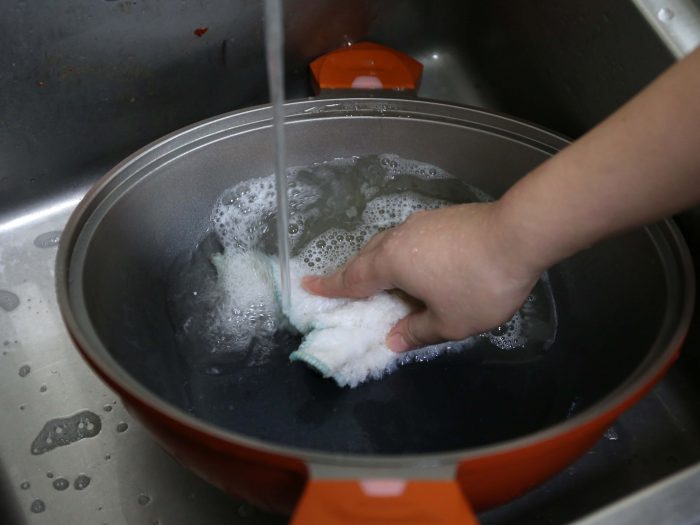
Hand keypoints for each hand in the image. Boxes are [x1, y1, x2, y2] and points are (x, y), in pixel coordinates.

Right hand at [302, 202, 542, 351]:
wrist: (520, 234)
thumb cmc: (479, 284)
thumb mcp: (450, 322)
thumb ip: (418, 332)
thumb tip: (394, 340)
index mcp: (392, 263)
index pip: (352, 280)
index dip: (329, 287)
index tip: (306, 285)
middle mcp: (399, 239)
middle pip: (366, 257)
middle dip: (351, 273)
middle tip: (340, 286)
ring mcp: (421, 224)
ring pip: (388, 244)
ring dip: (377, 262)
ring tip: (378, 277)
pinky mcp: (441, 218)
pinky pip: (408, 240)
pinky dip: (400, 254)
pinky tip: (415, 264)